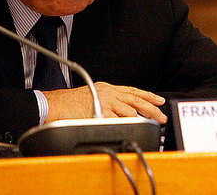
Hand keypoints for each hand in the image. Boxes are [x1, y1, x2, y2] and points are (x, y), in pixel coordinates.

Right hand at [44, 82, 167, 123]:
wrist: (54, 105)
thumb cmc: (69, 103)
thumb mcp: (93, 95)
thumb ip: (108, 101)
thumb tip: (122, 112)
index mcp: (108, 88)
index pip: (133, 91)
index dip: (148, 96)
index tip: (159, 101)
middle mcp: (110, 93)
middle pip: (137, 100)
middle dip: (152, 108)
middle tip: (162, 116)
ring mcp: (106, 101)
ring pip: (131, 110)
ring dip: (141, 118)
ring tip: (150, 124)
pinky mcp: (101, 111)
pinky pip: (118, 119)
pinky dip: (127, 123)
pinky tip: (134, 126)